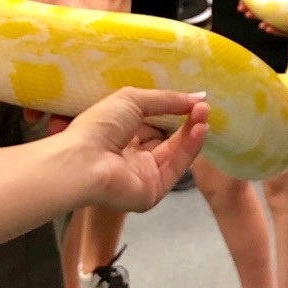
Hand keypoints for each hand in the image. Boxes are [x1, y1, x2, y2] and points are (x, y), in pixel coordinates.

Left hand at [64, 89, 208, 209]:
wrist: (84, 162)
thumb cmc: (100, 126)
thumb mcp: (132, 100)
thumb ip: (167, 99)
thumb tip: (199, 97)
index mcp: (121, 136)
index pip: (153, 124)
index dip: (173, 112)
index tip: (193, 100)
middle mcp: (132, 157)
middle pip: (168, 139)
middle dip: (187, 121)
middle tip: (203, 106)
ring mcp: (143, 176)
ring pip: (175, 153)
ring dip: (192, 133)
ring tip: (204, 114)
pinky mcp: (152, 191)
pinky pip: (176, 169)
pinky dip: (190, 149)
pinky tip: (199, 130)